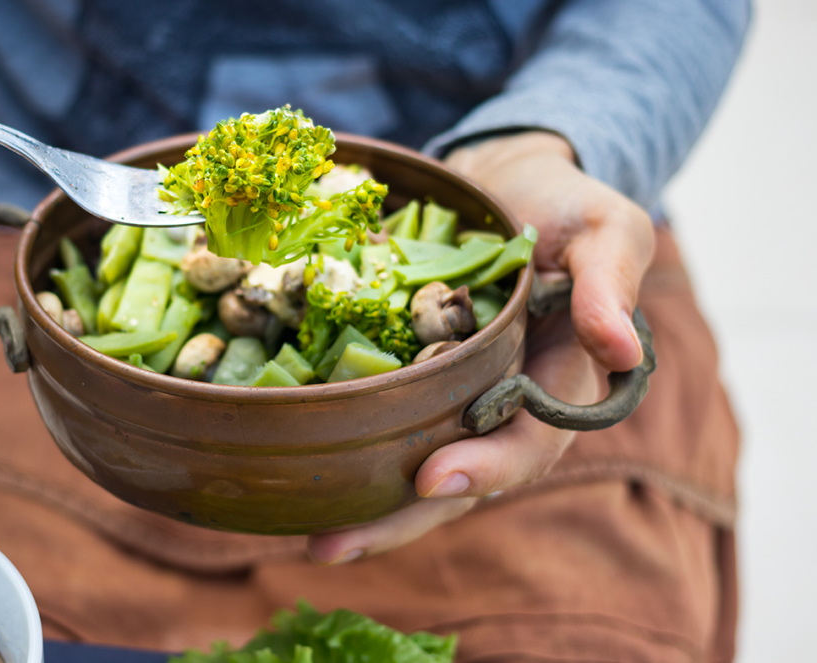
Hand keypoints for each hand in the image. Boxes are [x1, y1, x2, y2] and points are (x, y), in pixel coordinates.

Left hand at [307, 131, 654, 563]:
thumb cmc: (564, 205)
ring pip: (416, 468)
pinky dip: (349, 451)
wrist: (506, 181)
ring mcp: (457, 396)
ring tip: (311, 541)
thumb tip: (621, 350)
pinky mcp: (413, 378)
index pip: (530, 442)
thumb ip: (609, 284)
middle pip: (461, 479)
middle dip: (403, 517)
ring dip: (368, 508)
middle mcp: (507, 405)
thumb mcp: (604, 230)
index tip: (434, 478)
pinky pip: (384, 423)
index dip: (487, 467)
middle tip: (333, 544)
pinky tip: (297, 477)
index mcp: (562, 384)